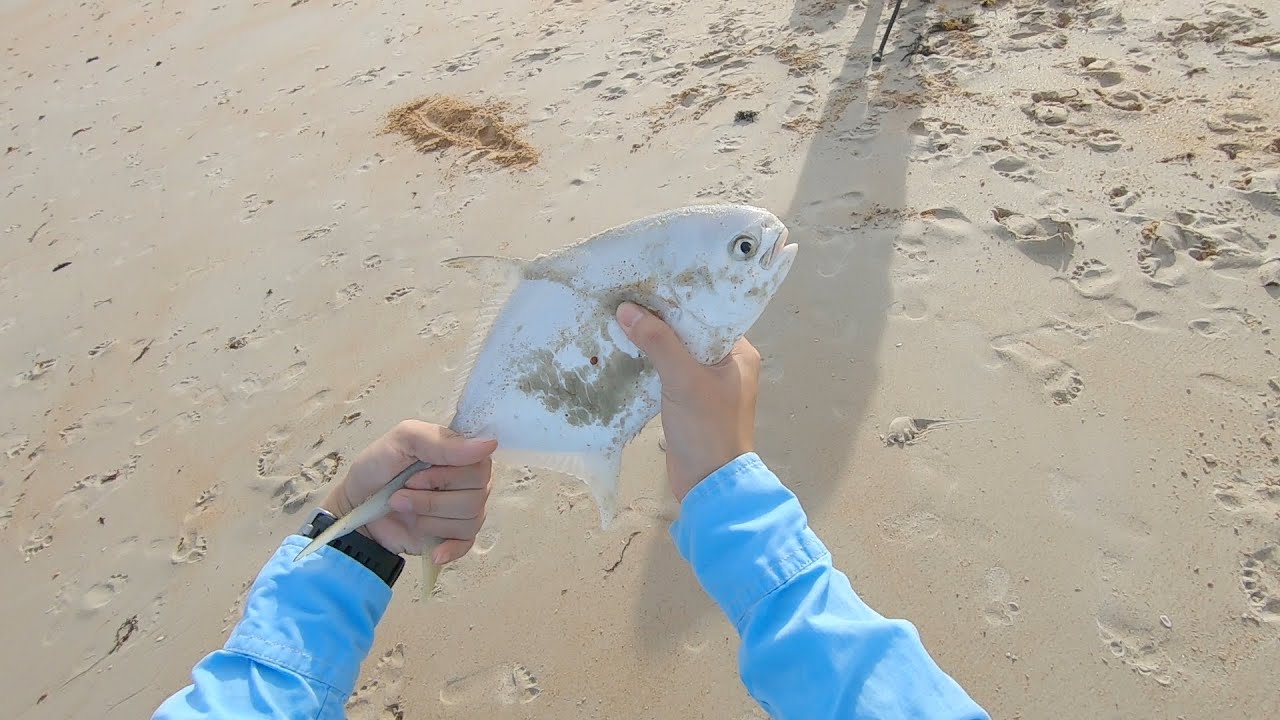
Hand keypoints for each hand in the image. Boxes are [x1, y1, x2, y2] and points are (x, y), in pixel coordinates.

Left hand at [321, 420, 496, 563]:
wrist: (355, 507)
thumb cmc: (377, 468)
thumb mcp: (403, 439)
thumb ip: (442, 440)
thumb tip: (489, 445)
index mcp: (461, 454)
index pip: (482, 465)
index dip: (450, 474)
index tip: (416, 476)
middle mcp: (468, 482)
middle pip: (478, 495)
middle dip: (433, 498)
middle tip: (404, 492)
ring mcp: (462, 511)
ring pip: (470, 519)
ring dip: (429, 517)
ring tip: (404, 509)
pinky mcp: (454, 537)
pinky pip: (467, 544)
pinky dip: (450, 548)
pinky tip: (433, 550)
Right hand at [616, 302, 760, 501]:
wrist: (709, 484)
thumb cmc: (707, 429)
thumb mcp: (683, 380)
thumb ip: (658, 343)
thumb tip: (626, 309)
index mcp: (740, 353)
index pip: (711, 312)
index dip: (682, 297)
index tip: (651, 279)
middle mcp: (728, 363)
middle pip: (691, 329)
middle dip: (662, 316)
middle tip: (630, 293)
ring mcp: (708, 383)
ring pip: (677, 350)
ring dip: (653, 338)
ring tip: (622, 314)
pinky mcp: (690, 399)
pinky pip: (669, 370)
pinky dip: (650, 360)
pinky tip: (626, 348)